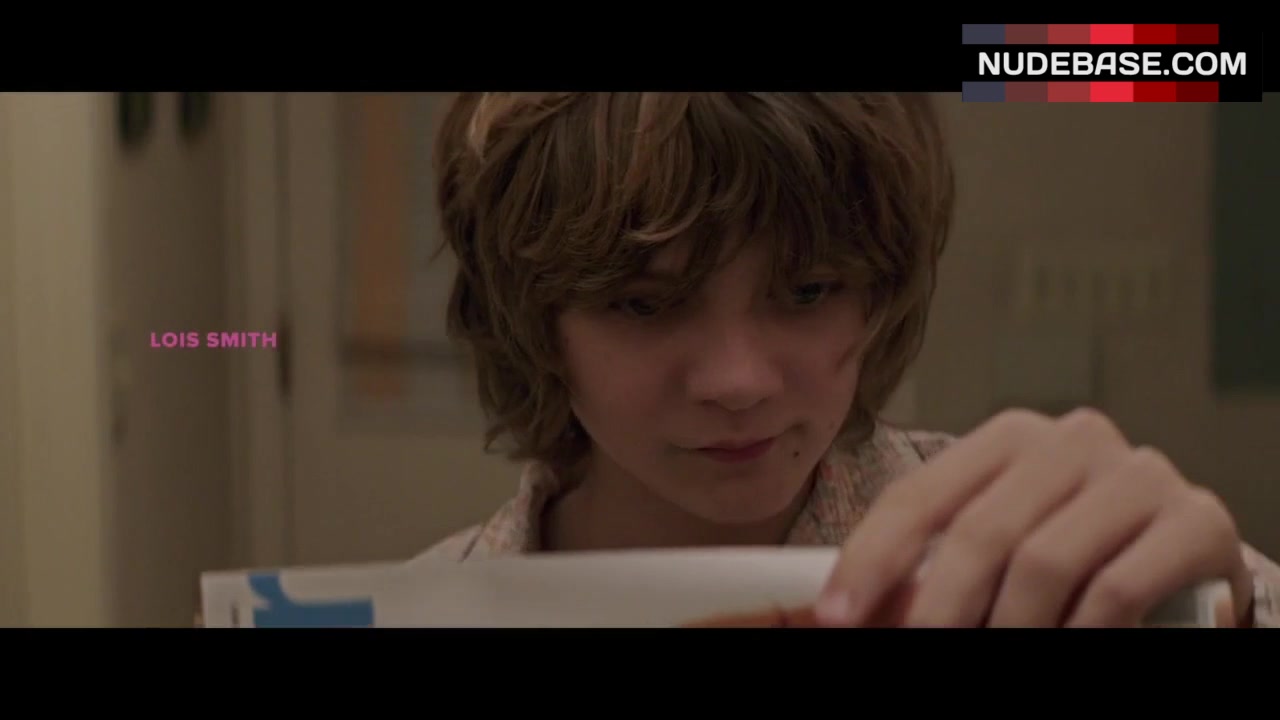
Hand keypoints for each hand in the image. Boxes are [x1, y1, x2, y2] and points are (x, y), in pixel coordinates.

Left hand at [816, 408, 1252, 626]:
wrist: (1181, 561)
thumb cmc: (1073, 553)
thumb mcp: (1000, 545)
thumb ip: (936, 562)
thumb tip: (847, 611)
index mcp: (1009, 437)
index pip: (919, 497)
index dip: (870, 560)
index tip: (837, 617)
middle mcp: (1073, 439)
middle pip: (979, 533)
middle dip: (938, 608)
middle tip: (919, 649)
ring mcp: (1138, 474)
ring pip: (1043, 563)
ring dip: (1009, 628)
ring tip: (992, 657)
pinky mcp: (1195, 520)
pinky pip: (1115, 588)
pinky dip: (1076, 634)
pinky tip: (1061, 649)